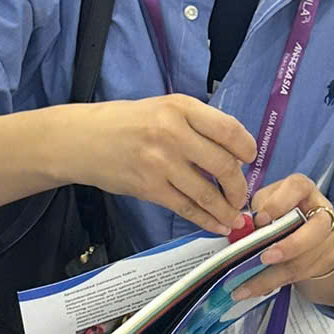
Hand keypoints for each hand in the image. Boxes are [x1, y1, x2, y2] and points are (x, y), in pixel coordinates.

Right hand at [72, 94, 253, 237]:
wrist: (83, 140)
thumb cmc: (127, 123)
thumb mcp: (164, 108)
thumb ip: (197, 124)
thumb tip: (234, 151)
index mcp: (181, 108)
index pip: (229, 129)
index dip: (247, 148)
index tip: (250, 158)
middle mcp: (173, 133)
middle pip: (224, 165)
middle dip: (239, 186)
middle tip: (242, 195)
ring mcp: (161, 163)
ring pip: (207, 192)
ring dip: (227, 209)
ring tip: (234, 216)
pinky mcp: (149, 188)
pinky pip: (187, 208)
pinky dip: (206, 220)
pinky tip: (217, 224)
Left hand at [237, 176, 333, 305]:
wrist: (317, 230)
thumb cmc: (286, 209)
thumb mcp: (270, 199)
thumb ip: (258, 208)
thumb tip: (244, 226)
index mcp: (304, 189)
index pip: (296, 188)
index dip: (279, 204)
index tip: (261, 219)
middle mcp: (321, 213)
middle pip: (314, 231)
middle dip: (289, 247)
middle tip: (265, 258)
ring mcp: (328, 240)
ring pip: (303, 261)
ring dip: (272, 277)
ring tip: (243, 288)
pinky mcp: (325, 262)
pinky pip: (298, 276)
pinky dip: (273, 284)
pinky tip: (252, 290)